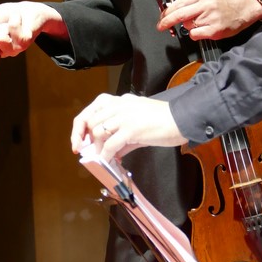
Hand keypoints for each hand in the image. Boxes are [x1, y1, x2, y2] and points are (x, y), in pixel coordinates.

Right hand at [0, 1, 67, 56]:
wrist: (28, 10)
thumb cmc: (9, 14)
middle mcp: (2, 50)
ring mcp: (14, 49)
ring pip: (0, 39)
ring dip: (3, 25)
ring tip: (9, 21)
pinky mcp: (24, 43)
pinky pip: (13, 29)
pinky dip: (14, 19)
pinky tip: (18, 19)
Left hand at [71, 93, 186, 160]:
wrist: (182, 119)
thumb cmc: (164, 122)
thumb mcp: (139, 123)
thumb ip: (123, 135)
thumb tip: (111, 153)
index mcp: (122, 100)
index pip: (94, 108)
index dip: (82, 125)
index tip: (79, 140)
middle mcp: (121, 104)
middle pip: (91, 120)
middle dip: (85, 138)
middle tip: (88, 152)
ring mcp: (125, 116)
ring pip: (98, 131)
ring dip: (97, 148)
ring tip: (102, 157)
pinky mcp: (131, 128)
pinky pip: (110, 144)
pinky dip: (106, 155)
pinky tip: (109, 161)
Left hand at [156, 0, 261, 39]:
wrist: (243, 8)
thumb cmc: (224, 2)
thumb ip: (192, 0)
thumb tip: (174, 9)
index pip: (179, 2)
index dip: (168, 11)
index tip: (162, 17)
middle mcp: (206, 5)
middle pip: (180, 14)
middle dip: (167, 21)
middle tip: (160, 26)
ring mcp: (210, 18)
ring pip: (188, 25)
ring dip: (189, 26)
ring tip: (201, 22)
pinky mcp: (215, 30)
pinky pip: (195, 35)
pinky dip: (195, 34)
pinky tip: (203, 30)